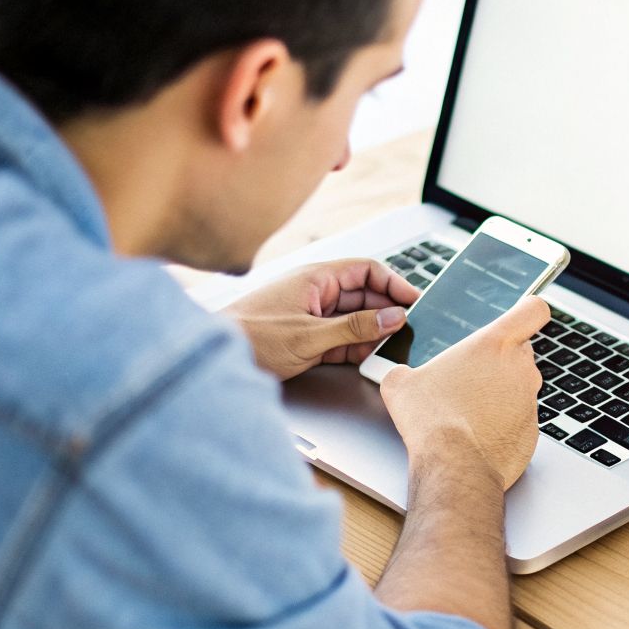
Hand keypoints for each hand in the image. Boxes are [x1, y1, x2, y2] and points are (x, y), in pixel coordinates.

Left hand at [224, 259, 419, 379]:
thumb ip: (354, 327)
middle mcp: (316, 293)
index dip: (393, 284)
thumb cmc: (249, 337)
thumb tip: (391, 318)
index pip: (366, 270)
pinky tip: (366, 357)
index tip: (414, 300)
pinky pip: (342, 339)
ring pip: (355, 319)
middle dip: (386, 312)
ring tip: (390, 347)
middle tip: (408, 329)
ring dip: (372, 333)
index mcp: (316, 278)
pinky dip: (356, 348)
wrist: (213, 357)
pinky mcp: (307, 338)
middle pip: (364, 296)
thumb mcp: (309, 336)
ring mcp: (312, 316)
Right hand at [379, 295, 551, 490]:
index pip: (533, 310)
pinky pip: (520, 418)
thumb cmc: (431, 420)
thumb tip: (398, 374)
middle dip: (502, 359)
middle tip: (475, 375)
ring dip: (502, 393)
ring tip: (472, 409)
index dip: (528, 310)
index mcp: (494, 344)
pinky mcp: (533, 430)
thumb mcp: (401, 384)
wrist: (453, 466)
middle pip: (522, 350)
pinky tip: (480, 432)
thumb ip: (405, 368)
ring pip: (521, 386)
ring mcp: (530, 400)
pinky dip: (505, 422)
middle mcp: (520, 368)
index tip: (520, 315)